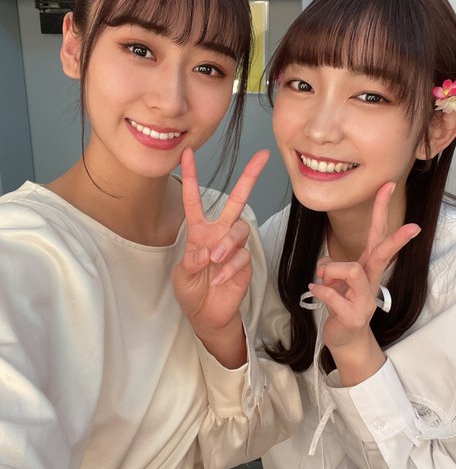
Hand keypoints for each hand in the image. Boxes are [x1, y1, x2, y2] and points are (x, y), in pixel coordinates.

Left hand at [172, 147, 268, 355]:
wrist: (207, 315)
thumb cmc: (192, 290)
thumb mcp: (182, 275)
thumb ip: (192, 260)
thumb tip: (208, 251)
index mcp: (198, 231)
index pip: (194, 199)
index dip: (190, 176)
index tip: (187, 153)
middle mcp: (219, 233)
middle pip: (236, 200)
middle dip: (249, 177)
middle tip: (261, 157)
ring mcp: (234, 247)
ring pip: (239, 229)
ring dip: (226, 243)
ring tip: (214, 260)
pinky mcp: (245, 262)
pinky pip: (242, 256)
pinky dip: (229, 267)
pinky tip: (219, 278)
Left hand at [309, 182, 419, 382]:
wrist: (346, 338)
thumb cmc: (342, 303)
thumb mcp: (338, 280)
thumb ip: (333, 265)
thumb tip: (325, 262)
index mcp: (368, 267)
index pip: (377, 234)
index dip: (380, 210)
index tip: (387, 186)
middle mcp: (371, 280)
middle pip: (384, 253)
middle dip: (397, 239)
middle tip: (414, 227)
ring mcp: (366, 300)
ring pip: (352, 270)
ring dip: (331, 268)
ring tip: (322, 276)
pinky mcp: (354, 315)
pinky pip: (332, 294)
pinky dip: (318, 289)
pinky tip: (314, 291)